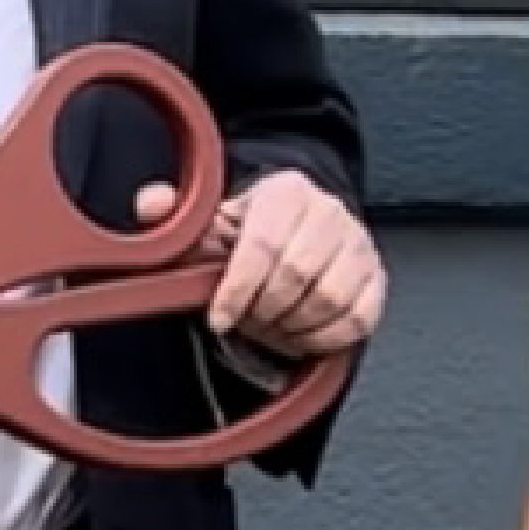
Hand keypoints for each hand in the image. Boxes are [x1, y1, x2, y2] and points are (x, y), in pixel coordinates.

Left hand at [135, 168, 383, 356]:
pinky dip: (323, 338)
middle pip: (296, 277)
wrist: (298, 232)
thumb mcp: (208, 225)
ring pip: (329, 301)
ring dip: (292, 326)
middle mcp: (329, 212)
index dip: (237, 290)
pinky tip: (299, 333)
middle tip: (247, 319)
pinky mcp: (377, 278)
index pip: (263, 246)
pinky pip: (357, 320)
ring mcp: (359, 245)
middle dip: (263, 310)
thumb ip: (175, 215)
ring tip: (270, 324)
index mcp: (286, 191)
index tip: (219, 317)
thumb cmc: (250, 235)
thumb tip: (151, 204)